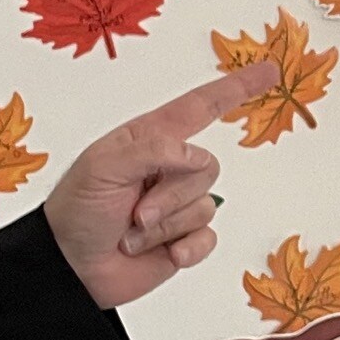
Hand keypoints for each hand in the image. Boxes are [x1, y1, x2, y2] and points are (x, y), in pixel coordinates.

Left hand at [44, 60, 277, 309]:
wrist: (69, 268)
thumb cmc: (76, 210)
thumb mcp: (103, 167)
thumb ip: (153, 150)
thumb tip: (195, 157)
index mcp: (150, 139)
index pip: (201, 107)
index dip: (236, 88)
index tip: (270, 72)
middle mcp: (169, 168)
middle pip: (207, 168)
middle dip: (170, 195)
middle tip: (133, 212)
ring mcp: (178, 205)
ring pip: (206, 205)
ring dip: (165, 225)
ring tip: (131, 233)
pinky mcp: (184, 239)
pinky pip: (208, 238)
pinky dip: (185, 248)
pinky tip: (162, 254)